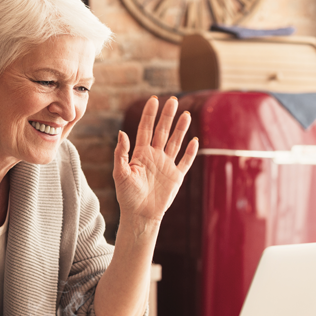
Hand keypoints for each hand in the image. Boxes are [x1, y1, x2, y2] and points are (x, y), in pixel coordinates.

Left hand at [113, 96, 198, 224]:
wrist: (140, 215)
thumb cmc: (127, 196)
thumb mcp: (120, 174)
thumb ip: (121, 154)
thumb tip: (122, 133)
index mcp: (140, 154)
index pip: (145, 129)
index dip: (149, 115)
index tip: (153, 100)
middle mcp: (154, 156)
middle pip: (162, 132)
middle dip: (167, 116)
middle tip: (173, 100)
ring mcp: (166, 166)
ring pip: (175, 143)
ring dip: (181, 129)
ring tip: (186, 115)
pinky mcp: (176, 177)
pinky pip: (185, 162)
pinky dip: (190, 152)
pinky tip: (195, 141)